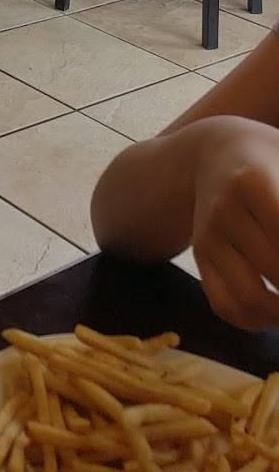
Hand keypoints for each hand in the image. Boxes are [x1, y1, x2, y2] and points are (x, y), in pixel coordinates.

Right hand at [191, 116, 278, 330]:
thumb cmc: (273, 157)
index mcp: (253, 182)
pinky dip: (255, 321)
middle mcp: (225, 211)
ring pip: (249, 298)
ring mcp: (209, 237)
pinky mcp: (200, 256)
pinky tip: (277, 311)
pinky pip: (225, 305)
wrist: (216, 150)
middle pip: (277, 271)